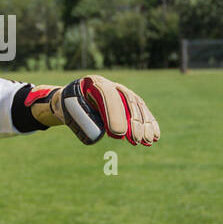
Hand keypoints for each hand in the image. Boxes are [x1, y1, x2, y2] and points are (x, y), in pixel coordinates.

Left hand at [23, 75, 159, 145]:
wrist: (72, 98)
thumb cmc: (69, 105)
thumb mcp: (68, 111)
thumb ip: (81, 121)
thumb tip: (98, 136)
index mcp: (93, 82)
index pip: (107, 95)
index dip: (114, 114)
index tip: (118, 134)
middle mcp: (111, 84)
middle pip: (126, 100)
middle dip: (134, 121)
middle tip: (136, 140)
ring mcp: (121, 90)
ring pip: (137, 105)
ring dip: (144, 123)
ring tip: (148, 141)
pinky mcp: (128, 99)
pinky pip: (141, 109)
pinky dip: (149, 122)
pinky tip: (154, 135)